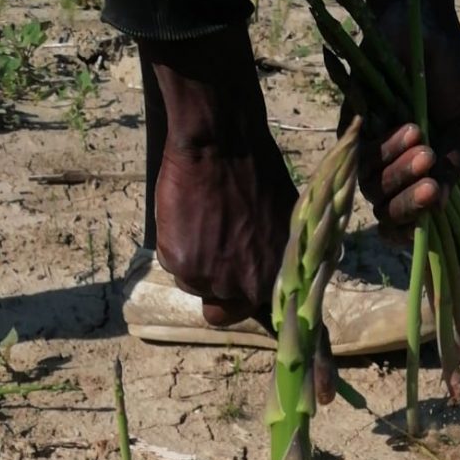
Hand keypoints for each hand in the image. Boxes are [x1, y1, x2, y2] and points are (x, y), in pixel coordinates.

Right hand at [148, 29, 297, 326]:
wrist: (223, 143)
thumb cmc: (258, 173)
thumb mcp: (287, 223)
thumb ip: (280, 258)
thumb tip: (283, 275)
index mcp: (276, 281)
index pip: (256, 316)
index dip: (240, 302)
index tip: (232, 288)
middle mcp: (248, 288)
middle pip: (218, 310)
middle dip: (213, 285)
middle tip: (210, 248)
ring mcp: (214, 280)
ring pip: (192, 284)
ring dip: (192, 259)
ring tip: (201, 220)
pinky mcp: (183, 264)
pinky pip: (172, 264)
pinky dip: (173, 242)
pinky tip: (186, 213)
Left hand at [352, 3, 459, 233]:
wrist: (426, 29)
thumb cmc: (449, 75)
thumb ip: (455, 162)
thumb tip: (441, 206)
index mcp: (418, 177)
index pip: (405, 221)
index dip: (411, 229)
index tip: (431, 217)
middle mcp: (391, 171)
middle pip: (386, 212)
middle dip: (408, 204)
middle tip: (431, 189)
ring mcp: (369, 151)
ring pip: (372, 186)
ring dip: (399, 172)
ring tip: (424, 142)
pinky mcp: (350, 129)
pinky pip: (360, 154)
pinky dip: (386, 147)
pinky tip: (412, 127)